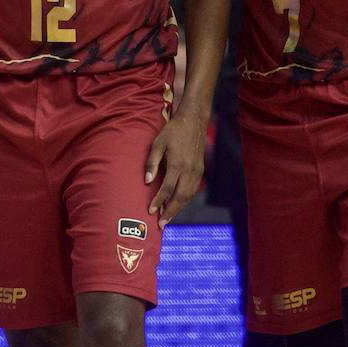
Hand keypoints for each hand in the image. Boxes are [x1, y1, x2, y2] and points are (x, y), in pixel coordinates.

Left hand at [144, 112, 205, 227]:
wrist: (193, 121)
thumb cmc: (172, 132)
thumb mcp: (157, 143)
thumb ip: (152, 163)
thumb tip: (147, 182)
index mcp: (177, 164)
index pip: (167, 188)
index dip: (159, 201)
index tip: (151, 211)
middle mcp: (189, 170)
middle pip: (180, 197)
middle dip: (170, 212)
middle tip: (161, 224)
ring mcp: (197, 171)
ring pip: (188, 195)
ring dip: (178, 208)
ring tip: (168, 217)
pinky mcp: (200, 170)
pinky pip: (193, 190)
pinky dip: (185, 200)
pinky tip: (178, 204)